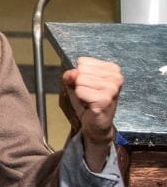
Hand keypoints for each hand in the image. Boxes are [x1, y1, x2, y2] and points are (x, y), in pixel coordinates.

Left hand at [63, 56, 122, 170]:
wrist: (97, 124)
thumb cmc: (89, 102)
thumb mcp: (77, 84)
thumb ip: (71, 75)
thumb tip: (71, 73)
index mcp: (112, 69)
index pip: (83, 61)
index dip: (80, 75)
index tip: (89, 86)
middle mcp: (116, 77)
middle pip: (81, 71)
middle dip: (79, 84)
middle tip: (89, 94)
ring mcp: (112, 88)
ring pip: (80, 81)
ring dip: (80, 93)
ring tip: (90, 99)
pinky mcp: (105, 100)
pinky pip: (80, 91)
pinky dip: (81, 99)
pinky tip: (90, 105)